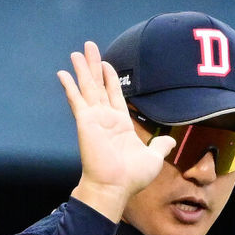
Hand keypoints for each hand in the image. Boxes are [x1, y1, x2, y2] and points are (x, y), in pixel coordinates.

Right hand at [56, 41, 175, 221]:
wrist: (115, 186)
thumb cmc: (132, 177)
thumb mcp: (153, 158)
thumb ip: (161, 146)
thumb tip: (171, 141)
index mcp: (121, 124)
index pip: (114, 95)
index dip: (111, 79)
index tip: (107, 64)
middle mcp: (106, 118)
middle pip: (99, 85)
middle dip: (95, 66)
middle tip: (89, 47)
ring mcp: (94, 119)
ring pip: (88, 87)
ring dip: (83, 69)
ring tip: (77, 52)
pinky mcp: (85, 121)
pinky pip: (76, 100)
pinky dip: (69, 86)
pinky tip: (62, 74)